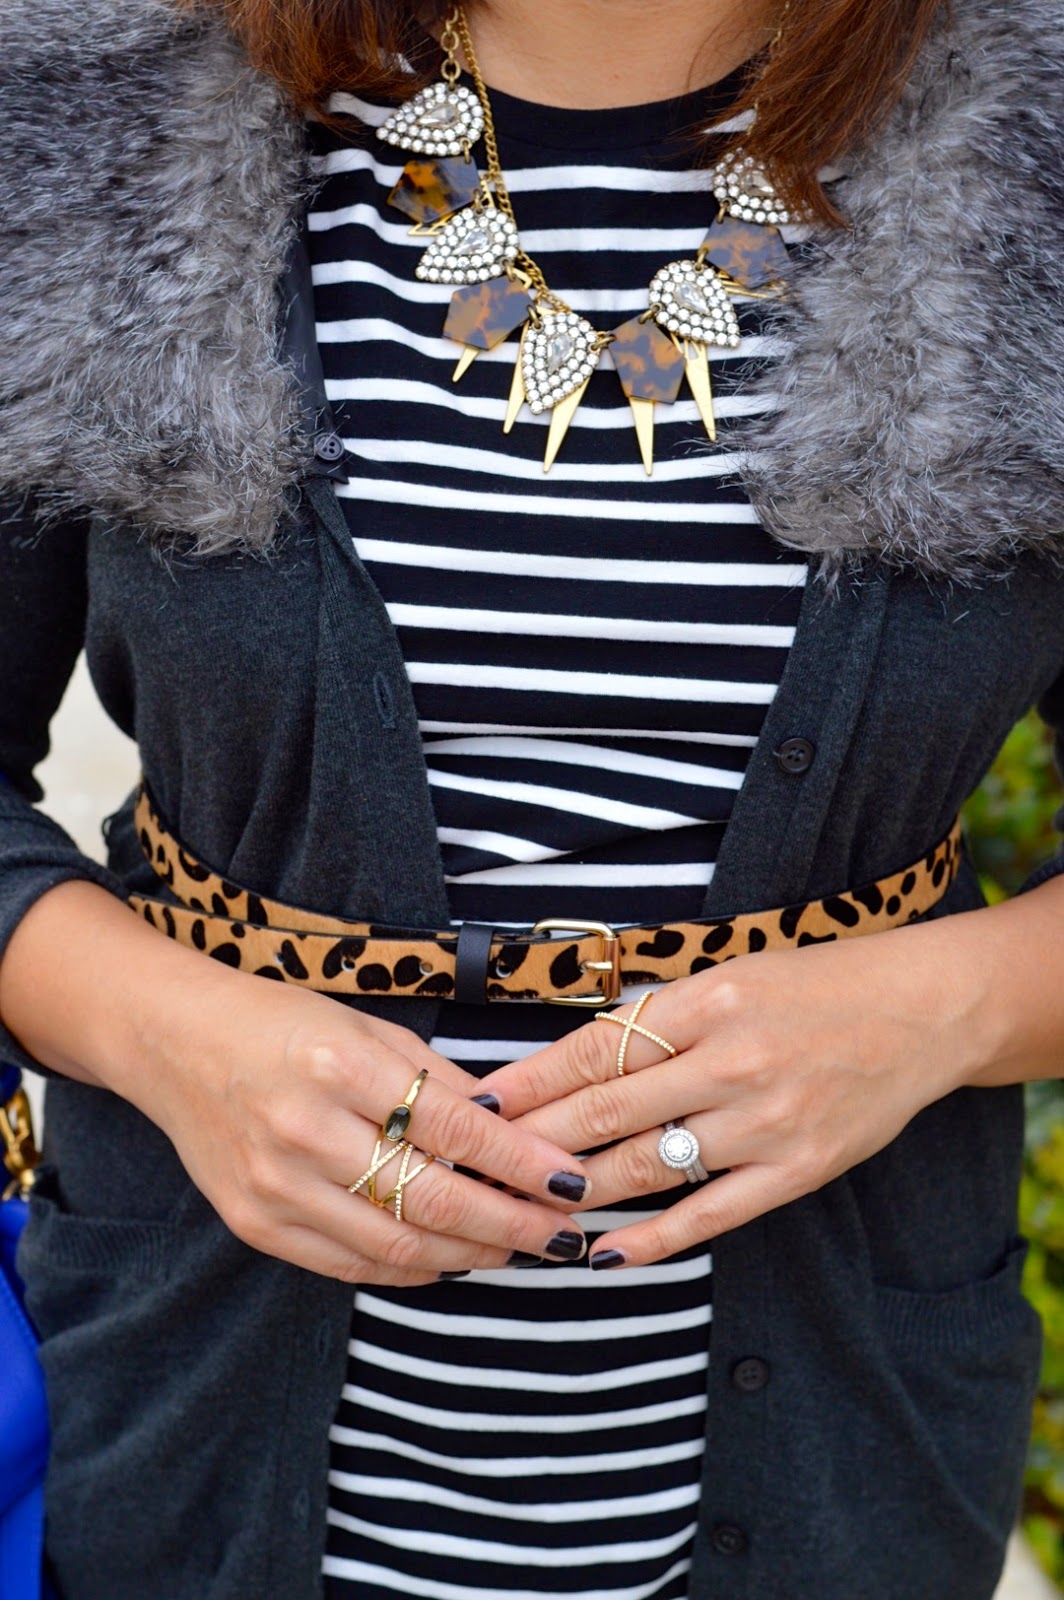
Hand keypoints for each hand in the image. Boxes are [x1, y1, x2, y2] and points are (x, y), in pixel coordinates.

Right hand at [109, 952, 591, 1284]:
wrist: (173, 1042)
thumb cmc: (280, 1024)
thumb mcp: (365, 1025)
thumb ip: (436, 1078)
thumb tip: (512, 1129)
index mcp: (340, 1062)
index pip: (455, 1125)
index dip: (522, 1161)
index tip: (572, 1180)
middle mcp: (304, 1128)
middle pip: (431, 1196)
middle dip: (511, 1223)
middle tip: (563, 1233)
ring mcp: (275, 1185)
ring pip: (395, 1243)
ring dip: (470, 1253)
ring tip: (517, 1248)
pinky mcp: (255, 1224)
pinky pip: (349, 1265)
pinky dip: (409, 1268)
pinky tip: (449, 1258)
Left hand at [475, 921, 981, 1267]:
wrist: (920, 1013)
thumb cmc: (813, 986)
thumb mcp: (730, 975)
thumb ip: (658, 1016)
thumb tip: (572, 1057)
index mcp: (708, 1001)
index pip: (596, 1048)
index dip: (531, 1081)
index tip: (481, 1104)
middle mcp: (733, 1061)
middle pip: (607, 1110)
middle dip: (534, 1140)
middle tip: (478, 1163)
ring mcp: (767, 1121)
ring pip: (647, 1167)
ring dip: (577, 1190)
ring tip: (523, 1206)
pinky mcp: (797, 1170)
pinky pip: (710, 1214)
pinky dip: (652, 1239)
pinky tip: (604, 1252)